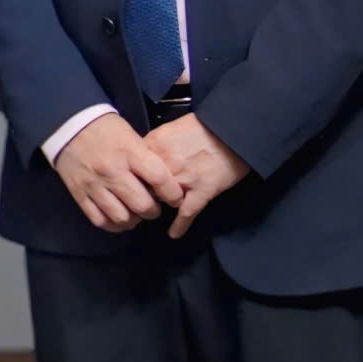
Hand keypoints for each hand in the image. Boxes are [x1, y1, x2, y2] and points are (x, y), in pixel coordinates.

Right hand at [53, 115, 183, 232]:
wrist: (68, 125)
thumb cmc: (105, 129)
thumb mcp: (131, 136)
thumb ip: (146, 159)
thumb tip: (163, 184)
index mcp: (128, 152)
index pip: (159, 179)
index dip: (173, 194)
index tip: (175, 198)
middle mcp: (111, 171)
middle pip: (142, 204)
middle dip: (154, 211)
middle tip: (153, 206)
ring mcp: (94, 185)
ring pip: (122, 217)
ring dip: (134, 220)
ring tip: (135, 212)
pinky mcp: (80, 194)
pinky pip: (100, 220)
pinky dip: (114, 225)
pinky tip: (119, 217)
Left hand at [140, 113, 250, 238]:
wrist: (232, 130)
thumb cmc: (201, 127)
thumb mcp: (170, 128)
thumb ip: (153, 144)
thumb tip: (139, 158)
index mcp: (155, 144)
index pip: (132, 167)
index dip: (131, 176)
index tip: (130, 183)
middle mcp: (166, 162)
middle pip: (144, 185)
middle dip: (143, 192)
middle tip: (142, 199)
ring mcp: (184, 178)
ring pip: (163, 199)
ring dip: (160, 205)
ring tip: (154, 212)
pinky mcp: (203, 191)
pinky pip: (187, 213)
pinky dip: (180, 225)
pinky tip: (174, 234)